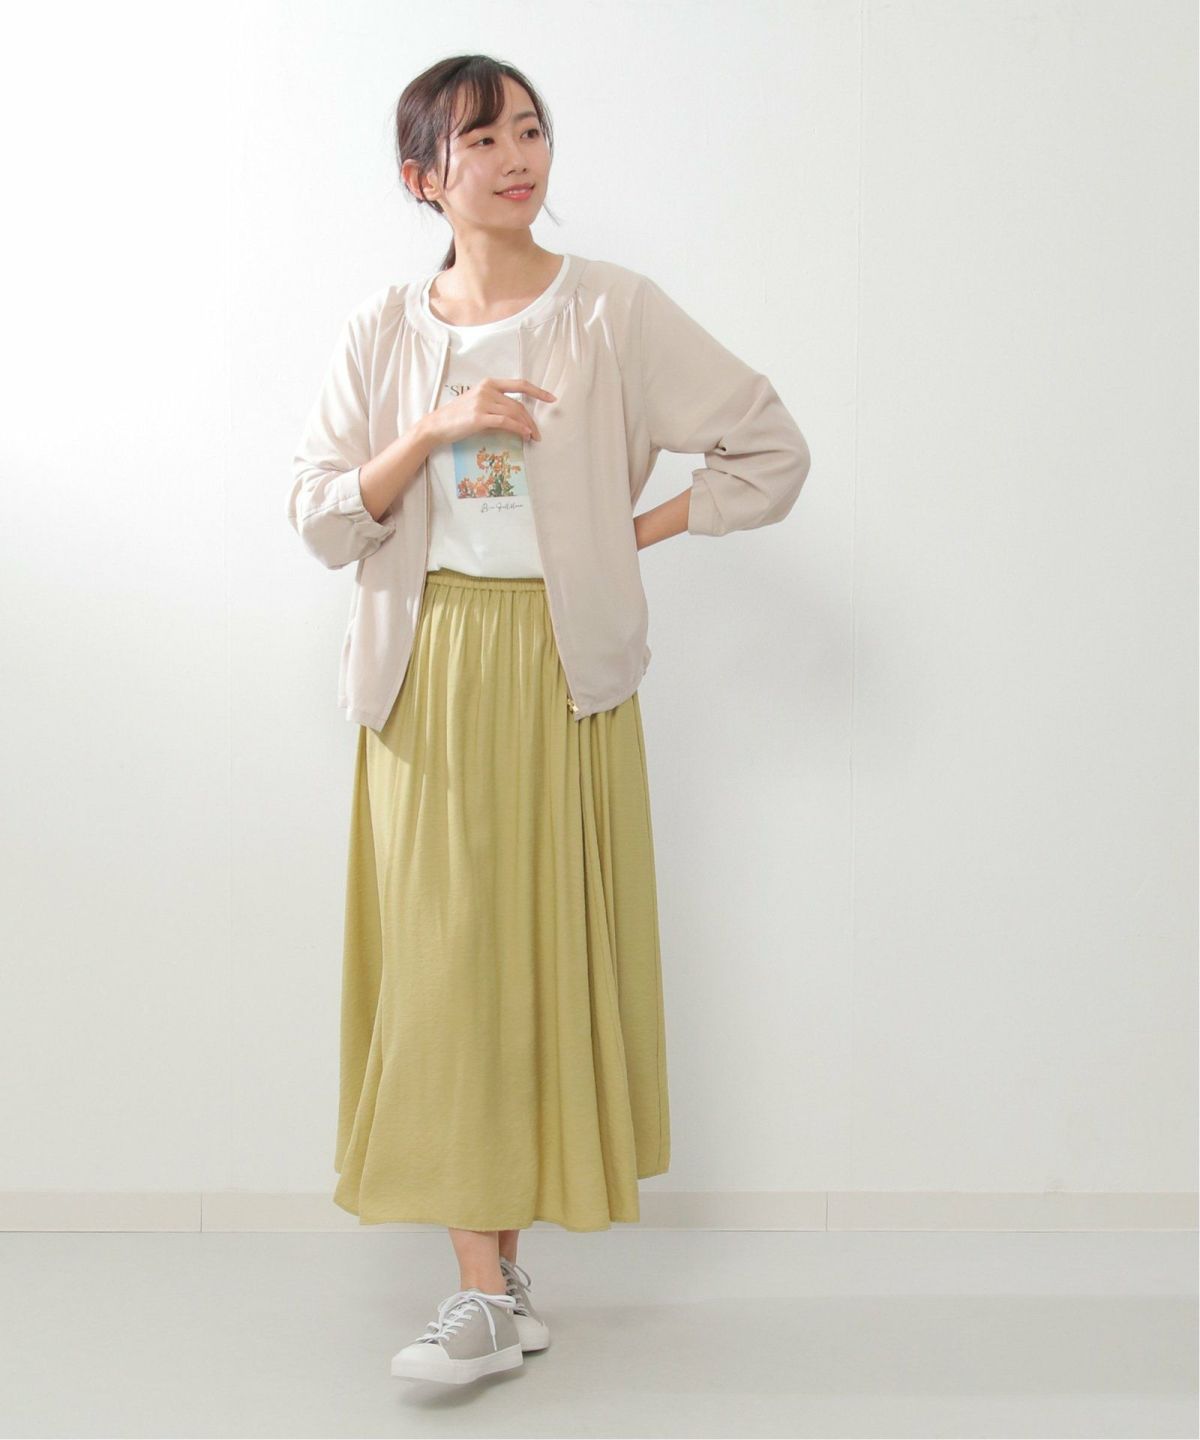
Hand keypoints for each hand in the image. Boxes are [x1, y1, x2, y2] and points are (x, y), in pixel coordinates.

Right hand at [422, 377, 556, 447]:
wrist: (437, 425)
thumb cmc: (458, 417)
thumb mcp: (478, 404)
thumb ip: (497, 406)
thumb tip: (518, 419)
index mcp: (488, 383)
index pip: (519, 384)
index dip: (538, 391)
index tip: (551, 398)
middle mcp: (487, 389)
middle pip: (518, 404)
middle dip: (531, 420)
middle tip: (538, 433)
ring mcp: (483, 402)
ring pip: (514, 413)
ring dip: (527, 427)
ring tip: (532, 437)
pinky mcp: (479, 417)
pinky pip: (505, 422)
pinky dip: (518, 428)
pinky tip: (524, 434)